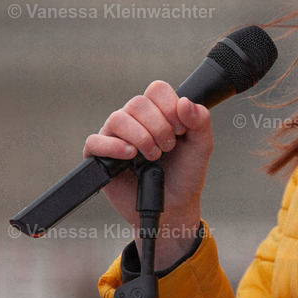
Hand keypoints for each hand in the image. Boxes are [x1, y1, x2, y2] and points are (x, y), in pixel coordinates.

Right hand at [83, 80, 212, 265]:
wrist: (174, 207)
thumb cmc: (185, 176)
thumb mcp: (202, 147)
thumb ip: (200, 121)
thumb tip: (185, 102)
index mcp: (158, 113)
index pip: (156, 90)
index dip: (169, 106)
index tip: (180, 129)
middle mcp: (135, 121)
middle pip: (138, 103)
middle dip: (158, 126)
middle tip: (168, 148)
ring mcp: (115, 137)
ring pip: (118, 118)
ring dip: (141, 137)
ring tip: (152, 157)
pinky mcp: (100, 157)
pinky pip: (95, 141)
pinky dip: (113, 146)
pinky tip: (130, 155)